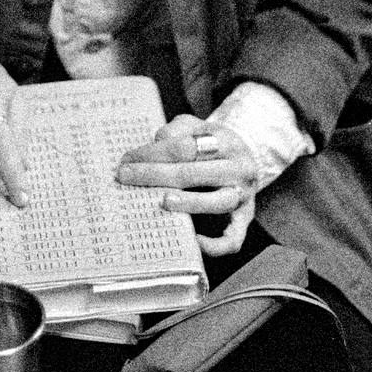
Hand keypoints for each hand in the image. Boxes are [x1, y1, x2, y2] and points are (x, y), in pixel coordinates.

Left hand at [115, 113, 258, 256]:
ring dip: (189, 203)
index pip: (185, 146)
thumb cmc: (210, 145)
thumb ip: (176, 131)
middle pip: (194, 172)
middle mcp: (239, 167)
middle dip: (155, 175)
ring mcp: (244, 195)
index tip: (128, 159)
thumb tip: (156, 146)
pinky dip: (216, 244)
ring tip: (162, 202)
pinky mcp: (246, 219)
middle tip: (126, 177)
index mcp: (225, 140)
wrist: (245, 159)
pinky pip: (234, 238)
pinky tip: (194, 240)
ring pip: (218, 202)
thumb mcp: (197, 127)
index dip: (153, 152)